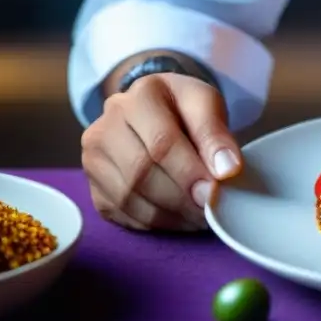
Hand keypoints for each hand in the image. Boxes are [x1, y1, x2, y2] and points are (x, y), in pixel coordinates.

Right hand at [81, 72, 242, 231]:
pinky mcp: (93, 188)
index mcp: (138, 98)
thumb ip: (216, 134)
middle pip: (141, 173)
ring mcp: (93, 160)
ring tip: (200, 215)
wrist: (154, 112)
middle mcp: (104, 128)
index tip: (214, 190)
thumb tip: (226, 171)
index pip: (161, 141)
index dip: (189, 171)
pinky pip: (121, 214)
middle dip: (182, 198)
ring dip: (170, 215)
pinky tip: (179, 218)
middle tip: (211, 208)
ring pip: (128, 198)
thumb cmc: (183, 108)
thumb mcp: (207, 105)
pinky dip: (154, 223)